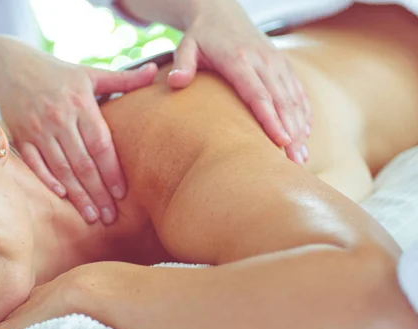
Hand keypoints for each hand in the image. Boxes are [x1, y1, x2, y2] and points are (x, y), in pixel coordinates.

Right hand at [0, 40, 157, 223]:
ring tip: (92, 216)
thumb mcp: (90, 73)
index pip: (101, 145)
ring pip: (61, 168)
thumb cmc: (58, 73)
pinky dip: (48, 180)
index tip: (122, 194)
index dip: (112, 171)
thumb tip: (155, 71)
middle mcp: (59, 117)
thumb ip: (124, 78)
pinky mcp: (20, 136)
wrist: (10, 66)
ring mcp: (38, 128)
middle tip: (110, 216)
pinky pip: (35, 163)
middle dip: (98, 192)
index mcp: (81, 103)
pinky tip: (63, 197)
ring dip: (77, 195)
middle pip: (83, 163)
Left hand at [167, 1, 311, 164]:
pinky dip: (304, 113)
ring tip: (301, 158)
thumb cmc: (201, 35)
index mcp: (239, 60)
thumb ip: (183, 64)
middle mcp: (263, 61)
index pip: (258, 94)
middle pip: (281, 101)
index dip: (271, 119)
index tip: (281, 141)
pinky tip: (305, 135)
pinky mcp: (282, 64)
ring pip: (293, 98)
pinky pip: (297, 91)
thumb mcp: (186, 45)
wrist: (222, 11)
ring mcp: (276, 61)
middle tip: (295, 162)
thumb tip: (175, 82)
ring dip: (300, 128)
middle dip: (291, 132)